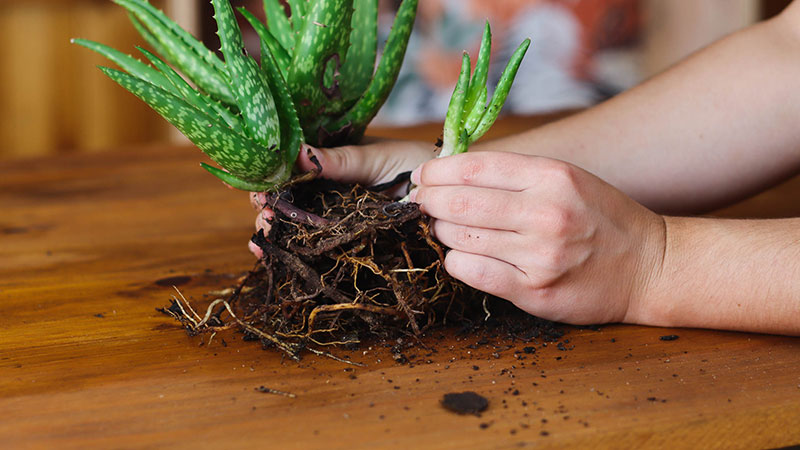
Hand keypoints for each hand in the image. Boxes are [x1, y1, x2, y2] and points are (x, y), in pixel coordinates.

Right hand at [248, 139, 435, 257]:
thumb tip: (296, 153)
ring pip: (298, 231)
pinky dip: (297, 257)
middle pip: (288, 206)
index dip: (271, 185)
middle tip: (265, 219)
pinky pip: (322, 252)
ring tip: (262, 242)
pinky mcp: (352, 246)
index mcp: (329, 169)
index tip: (259, 192)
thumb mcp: (372, 158)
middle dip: (270, 214)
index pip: (290, 176)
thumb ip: (338, 160)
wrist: (451, 191)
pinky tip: (276, 259)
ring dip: (276, 237)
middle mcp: (329, 196)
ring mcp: (338, 222)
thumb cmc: (413, 163)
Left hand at [409, 151, 665, 324]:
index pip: (474, 167)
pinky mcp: (535, 291)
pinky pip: (474, 272)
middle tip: (420, 202)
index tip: (421, 176)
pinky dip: (457, 262)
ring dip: (442, 232)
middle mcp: (544, 213)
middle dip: (429, 201)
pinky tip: (462, 256)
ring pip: (461, 238)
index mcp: (551, 176)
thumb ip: (515, 175)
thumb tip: (453, 171)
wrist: (651, 266)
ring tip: (443, 228)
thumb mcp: (567, 178)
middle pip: (460, 203)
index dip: (437, 171)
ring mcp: (539, 255)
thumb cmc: (603, 218)